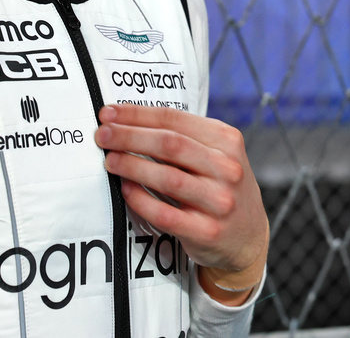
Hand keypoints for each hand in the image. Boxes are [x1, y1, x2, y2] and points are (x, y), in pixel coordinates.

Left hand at [95, 104, 268, 303]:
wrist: (247, 235)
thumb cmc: (220, 186)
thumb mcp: (216, 154)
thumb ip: (185, 137)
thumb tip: (128, 121)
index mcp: (227, 140)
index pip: (175, 119)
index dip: (138, 114)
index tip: (109, 113)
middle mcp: (227, 168)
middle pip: (170, 144)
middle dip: (129, 136)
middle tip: (102, 135)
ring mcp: (219, 201)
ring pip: (168, 178)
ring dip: (132, 166)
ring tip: (109, 161)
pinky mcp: (207, 231)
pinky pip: (166, 214)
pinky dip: (141, 200)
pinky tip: (125, 190)